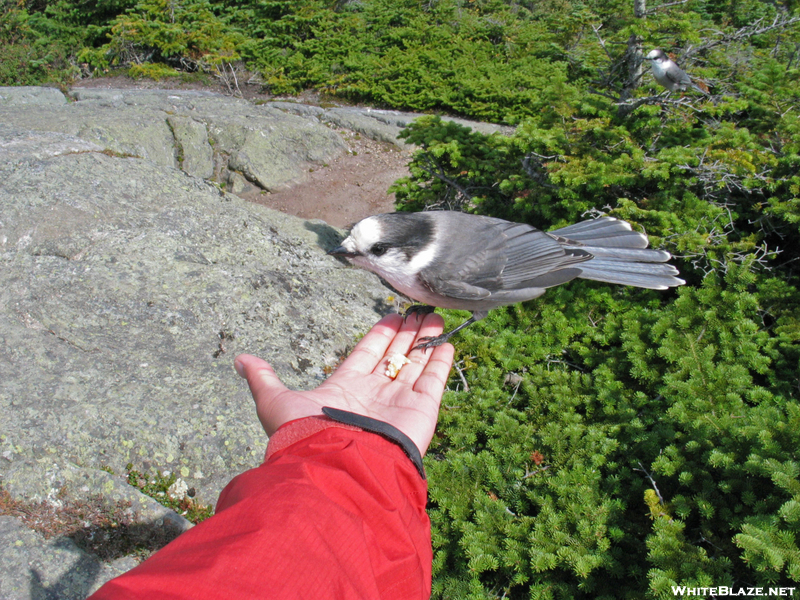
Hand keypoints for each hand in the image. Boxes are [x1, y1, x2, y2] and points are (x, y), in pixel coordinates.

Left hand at [234, 313, 453, 455]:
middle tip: (418, 310)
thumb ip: (264, 379)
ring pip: (416, 363)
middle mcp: (374, 393)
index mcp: (346, 387)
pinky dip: (442, 362)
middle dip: (406, 334)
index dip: (380, 335)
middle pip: (394, 355)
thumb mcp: (277, 401)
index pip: (367, 353)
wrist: (340, 465)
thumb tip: (240, 360)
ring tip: (435, 317)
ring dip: (425, 341)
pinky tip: (447, 342)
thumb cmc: (308, 434)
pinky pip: (434, 381)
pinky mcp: (421, 410)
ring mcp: (398, 401)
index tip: (391, 315)